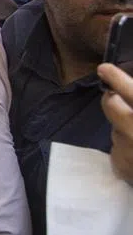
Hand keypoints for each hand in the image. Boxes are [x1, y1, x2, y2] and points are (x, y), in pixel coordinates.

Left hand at [101, 63, 132, 182]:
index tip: (104, 68)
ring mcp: (126, 150)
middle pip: (110, 105)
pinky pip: (117, 149)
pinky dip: (126, 149)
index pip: (130, 91)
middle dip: (113, 98)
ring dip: (124, 128)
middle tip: (118, 96)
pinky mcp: (120, 166)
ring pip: (115, 129)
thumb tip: (130, 92)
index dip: (116, 78)